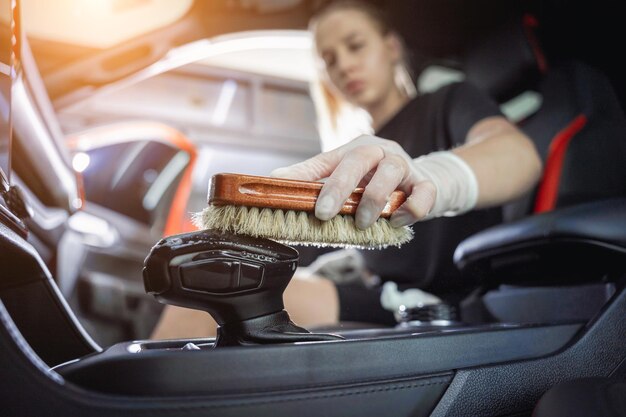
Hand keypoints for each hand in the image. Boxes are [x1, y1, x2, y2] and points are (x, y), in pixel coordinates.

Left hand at [271, 135, 435, 228]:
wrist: (426, 180)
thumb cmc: (377, 181)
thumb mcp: (345, 176)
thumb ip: (313, 178)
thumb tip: (274, 180)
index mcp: (355, 149)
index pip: (328, 159)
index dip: (308, 177)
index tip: (291, 196)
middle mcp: (380, 151)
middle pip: (358, 159)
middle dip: (339, 187)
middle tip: (325, 214)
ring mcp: (405, 165)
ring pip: (391, 172)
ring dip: (374, 201)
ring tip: (362, 223)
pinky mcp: (427, 183)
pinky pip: (423, 194)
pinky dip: (410, 210)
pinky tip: (397, 221)